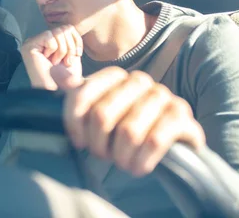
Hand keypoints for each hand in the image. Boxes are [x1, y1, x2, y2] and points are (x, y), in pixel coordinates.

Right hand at [21, 25, 82, 89]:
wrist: (60, 92)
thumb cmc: (66, 77)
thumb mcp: (71, 52)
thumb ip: (69, 37)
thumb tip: (68, 26)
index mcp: (47, 41)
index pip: (67, 28)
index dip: (75, 42)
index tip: (72, 58)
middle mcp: (38, 40)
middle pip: (63, 28)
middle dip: (69, 47)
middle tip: (63, 62)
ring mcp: (31, 43)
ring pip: (58, 32)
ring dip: (62, 50)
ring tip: (56, 62)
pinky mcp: (28, 47)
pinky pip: (49, 37)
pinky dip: (54, 50)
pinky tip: (48, 61)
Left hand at [55, 66, 205, 176]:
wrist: (168, 144)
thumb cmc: (124, 127)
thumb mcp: (96, 110)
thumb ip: (76, 92)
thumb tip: (56, 71)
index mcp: (114, 76)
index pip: (81, 94)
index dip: (74, 123)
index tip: (78, 142)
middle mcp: (138, 80)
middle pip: (102, 114)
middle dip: (98, 143)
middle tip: (103, 155)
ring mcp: (162, 95)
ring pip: (128, 131)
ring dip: (121, 156)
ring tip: (122, 163)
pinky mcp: (181, 115)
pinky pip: (155, 140)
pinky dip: (142, 160)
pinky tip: (138, 167)